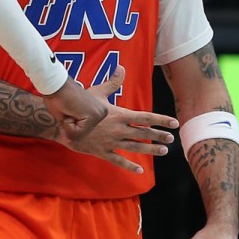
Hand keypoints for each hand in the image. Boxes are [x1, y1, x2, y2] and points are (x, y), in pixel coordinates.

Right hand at [42, 71, 112, 138]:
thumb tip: (73, 139)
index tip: (69, 109)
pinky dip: (66, 123)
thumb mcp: (71, 114)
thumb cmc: (58, 97)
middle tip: (68, 109)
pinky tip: (68, 110)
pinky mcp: (93, 116)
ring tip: (68, 109)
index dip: (69, 124)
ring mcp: (99, 114)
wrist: (54, 84)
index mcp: (99, 111)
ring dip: (68, 125)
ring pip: (78, 135)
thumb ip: (77, 127)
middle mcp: (102, 112)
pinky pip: (75, 132)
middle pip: (82, 135)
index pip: (83, 132)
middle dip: (69, 125)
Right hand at [49, 66, 179, 173]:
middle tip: (171, 139)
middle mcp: (119, 129)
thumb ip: (112, 82)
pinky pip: (119, 161)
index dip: (161, 120)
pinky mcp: (103, 152)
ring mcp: (111, 142)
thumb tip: (121, 67)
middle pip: (144, 133)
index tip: (174, 122)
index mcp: (120, 115)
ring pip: (135, 147)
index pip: (146, 117)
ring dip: (150, 149)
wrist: (64, 124)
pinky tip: (140, 170)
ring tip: (163, 151)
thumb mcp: (97, 93)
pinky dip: (130, 166)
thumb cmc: (81, 106)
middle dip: (159, 136)